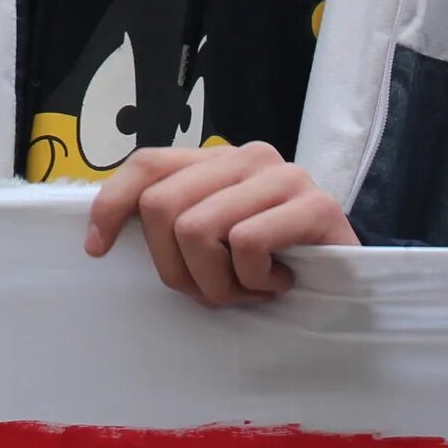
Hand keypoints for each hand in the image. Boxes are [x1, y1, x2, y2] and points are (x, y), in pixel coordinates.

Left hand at [84, 144, 355, 305]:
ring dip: (217, 283)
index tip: (97, 249)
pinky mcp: (316, 204)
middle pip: (163, 207)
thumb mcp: (210, 242)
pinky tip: (277, 283)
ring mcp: (284, 176)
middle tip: (211, 291)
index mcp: (215, 160)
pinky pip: (247, 244)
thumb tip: (100, 235)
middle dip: (175, 268)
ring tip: (247, 289)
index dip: (112, 205)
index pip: (147, 165)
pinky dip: (253, 280)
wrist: (350, 286)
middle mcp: (247, 156)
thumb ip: (172, 222)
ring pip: (198, 229)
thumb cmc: (270, 267)